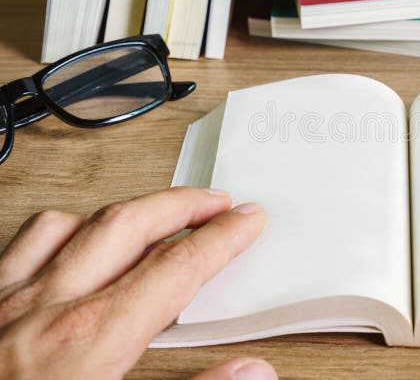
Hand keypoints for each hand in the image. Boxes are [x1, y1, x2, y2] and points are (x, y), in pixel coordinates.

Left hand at [0, 188, 276, 379]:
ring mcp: (8, 302)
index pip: (177, 267)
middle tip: (217, 202)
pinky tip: (76, 236)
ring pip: (78, 224)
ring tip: (157, 212)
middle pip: (132, 225)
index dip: (223, 237)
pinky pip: (24, 242)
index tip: (248, 220)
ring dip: (128, 210)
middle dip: (184, 204)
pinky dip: (63, 227)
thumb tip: (251, 374)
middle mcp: (50, 308)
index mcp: (92, 342)